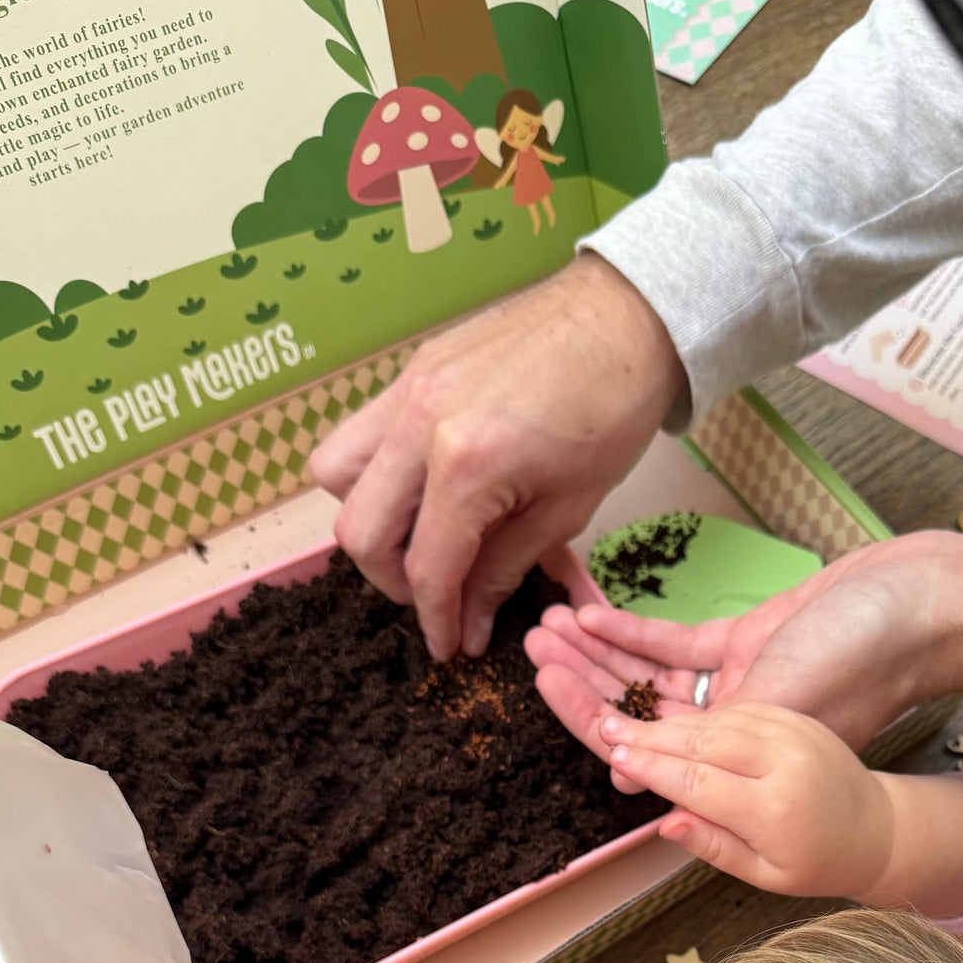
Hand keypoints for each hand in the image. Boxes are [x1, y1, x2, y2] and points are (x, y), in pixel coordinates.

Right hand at [310, 255, 685, 662]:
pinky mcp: (412, 369)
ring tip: (420, 532)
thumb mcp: (566, 510)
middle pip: (359, 530)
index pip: (427, 568)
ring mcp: (407, 389)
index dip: (435, 620)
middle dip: (392, 580)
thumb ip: (503, 570)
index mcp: (466, 466)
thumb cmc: (612, 412)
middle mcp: (418, 425)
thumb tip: (467, 623)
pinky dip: (380, 470)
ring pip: (336, 474)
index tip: (449, 647)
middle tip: (436, 593)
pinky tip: (429, 483)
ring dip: (369, 517)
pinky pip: (363, 431)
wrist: (625, 316)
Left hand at [529, 530, 962, 780]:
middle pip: (636, 710)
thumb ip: (713, 749)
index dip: (591, 720)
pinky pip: (676, 642)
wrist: (924, 603)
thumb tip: (635, 786)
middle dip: (581, 680)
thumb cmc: (869, 659)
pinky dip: (634, 628)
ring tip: (548, 625)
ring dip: (598, 652)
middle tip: (531, 649)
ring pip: (648, 675)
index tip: (545, 690)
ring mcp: (736, 680)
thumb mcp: (782, 712)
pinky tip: (590, 611)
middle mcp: (731, 726)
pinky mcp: (748, 639)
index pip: (645, 747)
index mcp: (739, 756)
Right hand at [602, 703, 893, 898]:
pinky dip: (701, 717)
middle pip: (701, 742)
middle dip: (647, 734)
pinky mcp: (796, 718)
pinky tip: (671, 721)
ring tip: (625, 720)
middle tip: (603, 726)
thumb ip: (714, 844)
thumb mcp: (765, 873)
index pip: (697, 782)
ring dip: (669, 721)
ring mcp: (794, 733)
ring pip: (716, 721)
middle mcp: (785, 762)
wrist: (879, 829)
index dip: (651, 768)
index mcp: (775, 808)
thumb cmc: (817, 862)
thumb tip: (664, 822)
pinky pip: (738, 710)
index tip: (614, 758)